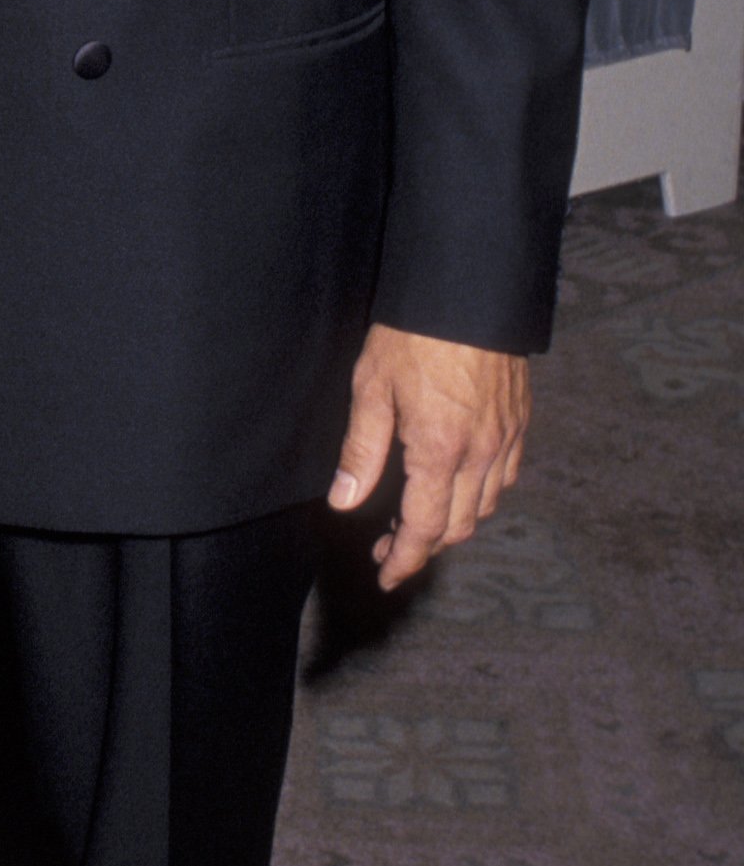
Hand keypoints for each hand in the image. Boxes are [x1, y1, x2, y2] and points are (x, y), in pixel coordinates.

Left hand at [330, 320, 529, 590]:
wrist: (468, 291)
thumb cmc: (413, 333)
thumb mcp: (372, 387)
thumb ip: (361, 450)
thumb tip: (345, 502)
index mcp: (439, 450)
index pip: (423, 528)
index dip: (404, 559)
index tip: (386, 575)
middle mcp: (480, 454)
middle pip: (457, 526)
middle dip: (423, 547)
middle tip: (389, 546)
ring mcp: (506, 440)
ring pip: (486, 507)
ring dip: (453, 523)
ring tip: (418, 517)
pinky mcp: (520, 423)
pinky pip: (506, 478)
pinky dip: (481, 496)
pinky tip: (458, 486)